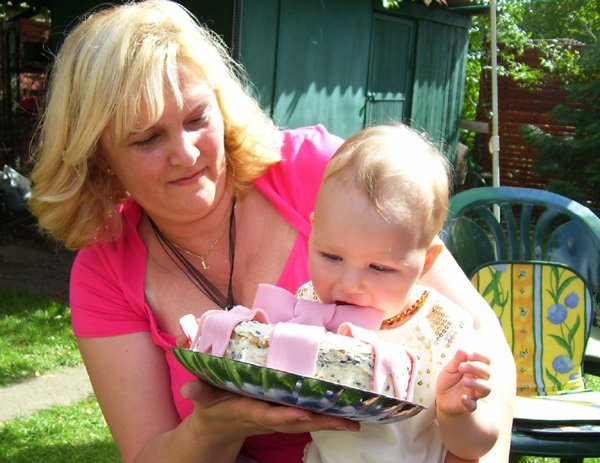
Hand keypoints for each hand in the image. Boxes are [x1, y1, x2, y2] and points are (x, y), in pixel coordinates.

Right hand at [180, 378, 359, 439]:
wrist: (217, 428)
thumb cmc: (211, 407)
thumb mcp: (201, 398)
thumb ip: (197, 391)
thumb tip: (187, 389)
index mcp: (248, 411)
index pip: (269, 415)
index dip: (286, 415)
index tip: (305, 412)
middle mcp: (267, 417)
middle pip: (296, 422)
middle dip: (321, 423)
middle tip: (347, 421)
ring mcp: (276, 419)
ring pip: (306, 422)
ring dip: (329, 423)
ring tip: (355, 420)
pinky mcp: (283, 416)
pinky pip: (307, 418)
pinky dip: (326, 418)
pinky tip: (346, 415)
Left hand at [436, 349, 491, 414]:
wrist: (442, 398)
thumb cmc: (448, 381)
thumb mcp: (449, 369)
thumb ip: (456, 361)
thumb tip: (463, 350)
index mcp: (474, 370)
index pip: (485, 362)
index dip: (480, 357)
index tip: (469, 355)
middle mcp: (478, 381)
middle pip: (487, 374)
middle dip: (476, 368)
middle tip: (461, 367)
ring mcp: (474, 394)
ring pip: (485, 389)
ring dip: (476, 384)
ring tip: (464, 381)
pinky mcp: (468, 406)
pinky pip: (473, 406)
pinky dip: (469, 402)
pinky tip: (463, 398)